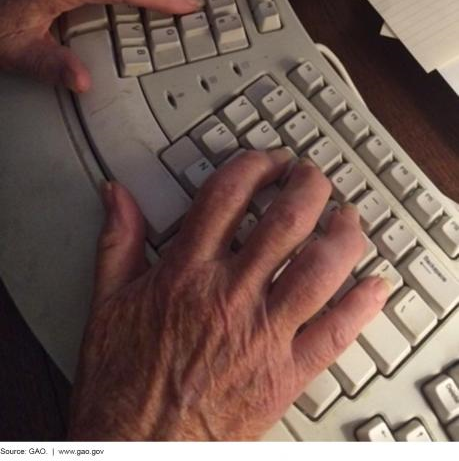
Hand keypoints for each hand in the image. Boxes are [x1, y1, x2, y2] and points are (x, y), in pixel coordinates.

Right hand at [69, 150, 388, 440]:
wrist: (136, 447)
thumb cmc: (122, 383)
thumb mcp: (107, 302)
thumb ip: (118, 241)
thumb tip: (116, 196)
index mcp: (186, 274)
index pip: (228, 196)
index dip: (254, 165)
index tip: (266, 161)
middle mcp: (229, 296)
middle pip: (286, 222)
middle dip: (308, 186)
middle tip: (313, 177)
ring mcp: (263, 334)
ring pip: (321, 269)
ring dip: (342, 235)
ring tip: (346, 218)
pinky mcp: (285, 373)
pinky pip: (336, 333)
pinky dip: (362, 305)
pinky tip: (374, 285)